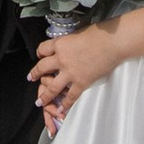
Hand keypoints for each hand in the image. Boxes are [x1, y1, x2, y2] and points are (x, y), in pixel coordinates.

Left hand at [30, 18, 121, 132]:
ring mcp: (70, 73)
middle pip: (41, 68)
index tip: (39, 56)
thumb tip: (69, 44)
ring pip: (51, 87)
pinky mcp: (81, 83)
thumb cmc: (100, 34)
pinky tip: (61, 109)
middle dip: (35, 74)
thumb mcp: (78, 33)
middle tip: (31, 77)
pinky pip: (70, 97)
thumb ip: (70, 42)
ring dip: (44, 96)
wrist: (112, 42)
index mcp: (60, 44)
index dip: (40, 53)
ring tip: (40, 101)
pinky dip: (65, 105)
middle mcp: (61, 59)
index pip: (42, 49)